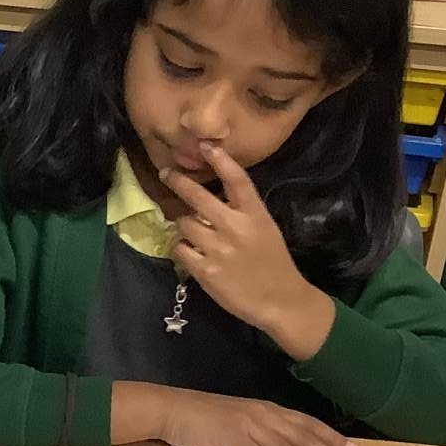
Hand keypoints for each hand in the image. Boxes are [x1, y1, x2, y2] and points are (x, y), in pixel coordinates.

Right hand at [156, 386, 356, 445]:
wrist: (172, 409)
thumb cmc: (203, 418)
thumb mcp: (239, 424)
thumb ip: (261, 436)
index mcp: (267, 410)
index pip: (307, 424)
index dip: (331, 438)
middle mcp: (263, 415)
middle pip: (303, 438)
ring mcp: (247, 426)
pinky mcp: (230, 438)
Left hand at [165, 143, 334, 359]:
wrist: (279, 300)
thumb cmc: (272, 262)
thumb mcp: (265, 229)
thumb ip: (242, 211)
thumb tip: (210, 197)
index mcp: (255, 215)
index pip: (237, 180)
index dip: (220, 160)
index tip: (205, 145)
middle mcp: (235, 228)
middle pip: (198, 197)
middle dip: (178, 182)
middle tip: (167, 173)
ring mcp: (218, 249)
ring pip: (184, 224)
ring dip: (184, 224)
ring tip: (192, 230)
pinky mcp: (205, 271)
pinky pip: (180, 249)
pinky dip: (181, 247)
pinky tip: (189, 251)